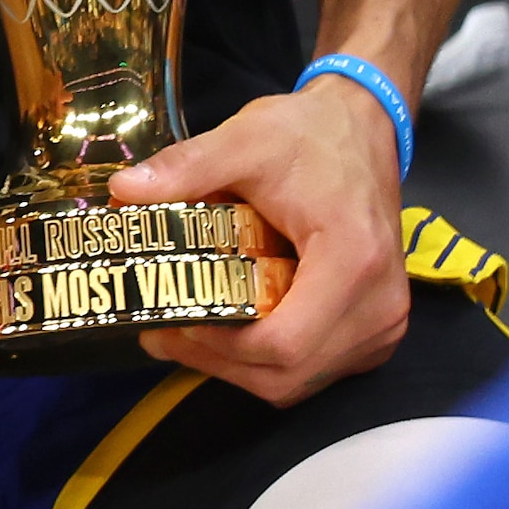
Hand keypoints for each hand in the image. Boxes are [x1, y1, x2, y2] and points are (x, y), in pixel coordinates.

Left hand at [111, 82, 409, 403]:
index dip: (220, 349)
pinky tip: (227, 333)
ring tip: (184, 334)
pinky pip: (316, 368)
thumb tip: (124, 189)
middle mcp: (379, 304)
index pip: (284, 343)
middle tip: (161, 336)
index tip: (169, 324)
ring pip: (300, 380)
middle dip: (218, 363)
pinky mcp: (376, 328)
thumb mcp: (243, 140)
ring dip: (239, 369)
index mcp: (353, 262)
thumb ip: (186, 166)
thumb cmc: (308, 135)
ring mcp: (384, 322)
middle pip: (288, 373)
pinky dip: (268, 363)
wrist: (361, 129)